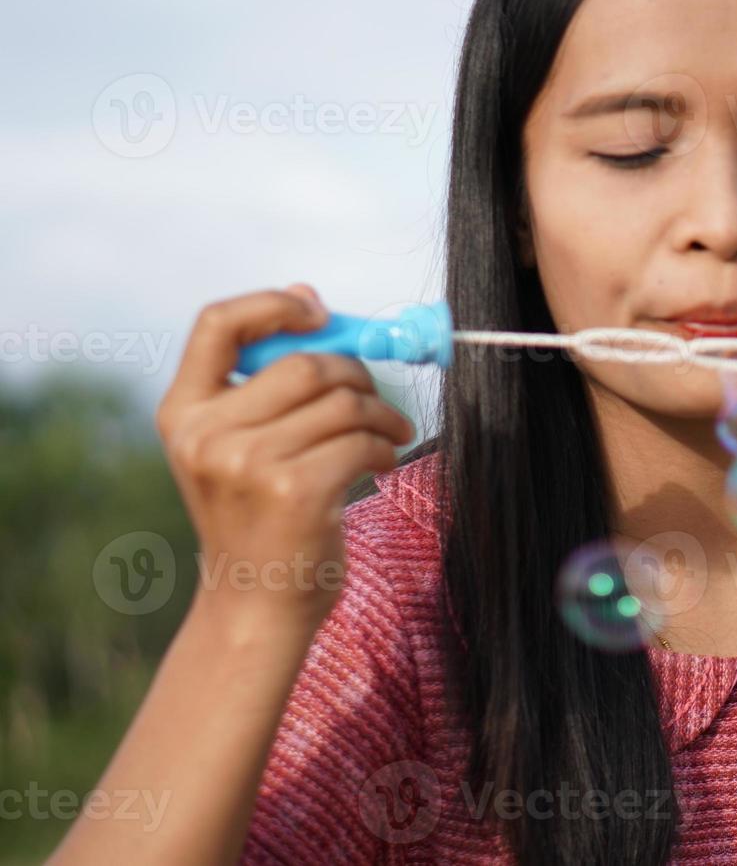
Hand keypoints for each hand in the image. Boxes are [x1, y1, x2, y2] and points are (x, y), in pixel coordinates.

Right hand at [155, 284, 414, 634]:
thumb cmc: (260, 518)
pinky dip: (384, 447)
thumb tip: (309, 296)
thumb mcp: (237, 447)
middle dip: (356, 373)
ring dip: (380, 414)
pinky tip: (381, 465)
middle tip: (376, 399)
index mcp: (183, 413)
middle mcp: (207, 435)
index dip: (273, 304)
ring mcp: (248, 464)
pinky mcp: (296, 491)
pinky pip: (361, 440)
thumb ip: (264, 381)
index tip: (319, 312)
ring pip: (343, 402)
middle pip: (304, 362)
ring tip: (387, 437)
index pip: (217, 324)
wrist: (256, 606)